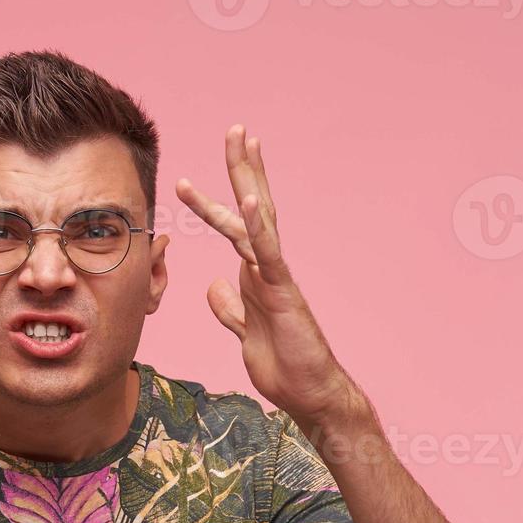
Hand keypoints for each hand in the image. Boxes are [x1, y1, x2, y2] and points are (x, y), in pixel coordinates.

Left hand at [176, 125, 358, 430]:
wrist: (310, 394)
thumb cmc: (283, 365)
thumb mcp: (242, 332)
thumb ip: (228, 308)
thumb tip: (212, 286)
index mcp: (255, 274)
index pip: (238, 226)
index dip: (224, 196)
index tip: (214, 166)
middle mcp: (266, 267)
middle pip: (253, 207)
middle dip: (242, 168)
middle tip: (236, 128)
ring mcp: (275, 277)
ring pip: (258, 219)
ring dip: (248, 179)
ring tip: (242, 141)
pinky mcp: (282, 293)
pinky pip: (267, 254)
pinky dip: (259, 226)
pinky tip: (251, 198)